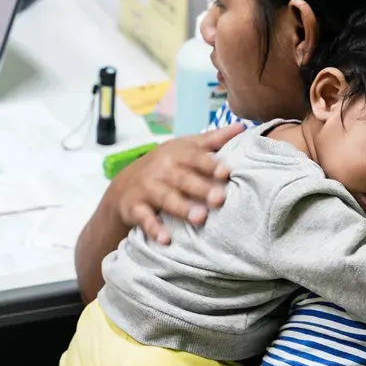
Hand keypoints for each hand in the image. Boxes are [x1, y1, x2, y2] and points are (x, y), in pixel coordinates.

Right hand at [106, 124, 243, 244]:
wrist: (124, 186)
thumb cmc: (165, 166)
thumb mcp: (184, 148)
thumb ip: (212, 139)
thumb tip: (241, 126)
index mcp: (176, 154)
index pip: (194, 157)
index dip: (210, 164)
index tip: (226, 172)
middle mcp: (161, 170)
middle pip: (182, 179)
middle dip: (200, 188)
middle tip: (219, 199)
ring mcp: (147, 189)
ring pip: (166, 198)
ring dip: (182, 208)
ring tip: (199, 218)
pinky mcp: (135, 208)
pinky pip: (145, 219)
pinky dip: (153, 228)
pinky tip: (166, 239)